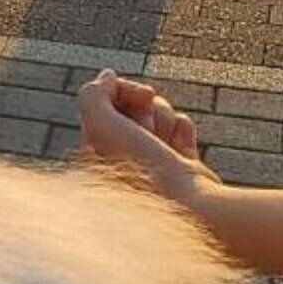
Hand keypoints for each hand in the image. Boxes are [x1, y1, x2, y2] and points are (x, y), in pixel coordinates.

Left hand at [77, 71, 214, 206]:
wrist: (190, 207)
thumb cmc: (142, 170)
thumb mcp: (101, 124)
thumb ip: (94, 94)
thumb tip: (107, 76)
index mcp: (91, 157)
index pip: (104, 102)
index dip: (124, 91)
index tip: (143, 96)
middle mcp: (118, 161)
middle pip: (131, 105)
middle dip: (147, 110)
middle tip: (149, 130)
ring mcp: (150, 163)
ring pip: (157, 112)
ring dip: (165, 120)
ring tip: (167, 145)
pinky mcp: (179, 166)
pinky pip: (179, 127)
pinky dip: (182, 132)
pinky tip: (184, 154)